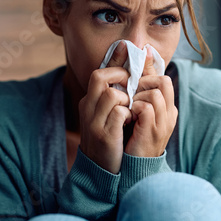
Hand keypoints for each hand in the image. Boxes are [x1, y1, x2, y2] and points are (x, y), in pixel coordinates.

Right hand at [79, 41, 130, 173]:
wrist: (102, 171)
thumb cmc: (112, 139)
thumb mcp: (111, 114)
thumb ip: (119, 95)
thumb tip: (133, 71)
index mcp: (90, 101)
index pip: (99, 71)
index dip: (115, 59)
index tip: (127, 49)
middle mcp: (88, 108)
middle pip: (99, 76)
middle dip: (120, 75)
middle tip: (133, 85)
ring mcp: (94, 122)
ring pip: (111, 94)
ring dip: (127, 98)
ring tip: (132, 107)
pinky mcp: (104, 136)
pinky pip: (119, 113)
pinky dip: (129, 114)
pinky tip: (131, 121)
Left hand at [125, 48, 177, 156]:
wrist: (134, 167)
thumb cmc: (133, 136)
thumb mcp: (139, 109)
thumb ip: (141, 86)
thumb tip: (144, 52)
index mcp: (168, 107)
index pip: (163, 78)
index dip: (146, 73)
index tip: (133, 79)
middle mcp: (169, 113)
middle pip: (163, 81)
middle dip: (143, 82)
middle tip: (130, 93)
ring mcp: (163, 122)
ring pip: (155, 92)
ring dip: (137, 96)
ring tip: (129, 107)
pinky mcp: (152, 131)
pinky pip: (146, 107)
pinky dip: (134, 107)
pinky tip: (128, 115)